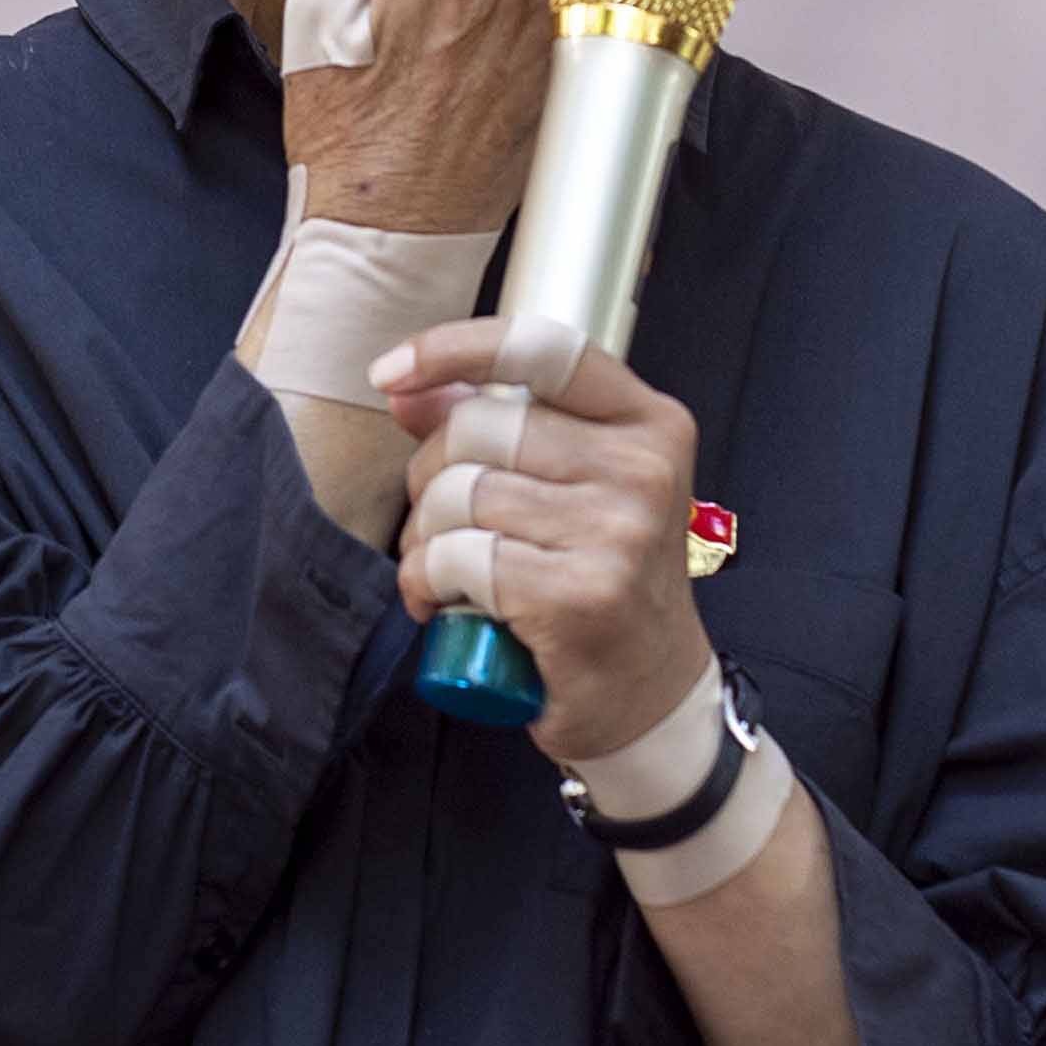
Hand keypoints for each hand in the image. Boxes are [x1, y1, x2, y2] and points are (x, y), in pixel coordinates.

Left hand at [374, 316, 710, 763]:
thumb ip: (496, 430)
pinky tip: (444, 605)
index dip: (455, 348)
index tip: (392, 372)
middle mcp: (644, 468)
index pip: (544, 349)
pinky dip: (427, 582)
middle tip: (437, 525)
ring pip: (460, 494)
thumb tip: (406, 386)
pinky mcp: (580, 596)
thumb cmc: (603, 585)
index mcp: (649, 423)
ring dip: (424, 539)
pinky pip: (458, 559)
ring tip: (442, 572)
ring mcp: (618, 532)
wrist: (652, 698)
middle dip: (429, 477)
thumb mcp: (570, 492)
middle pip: (479, 426)